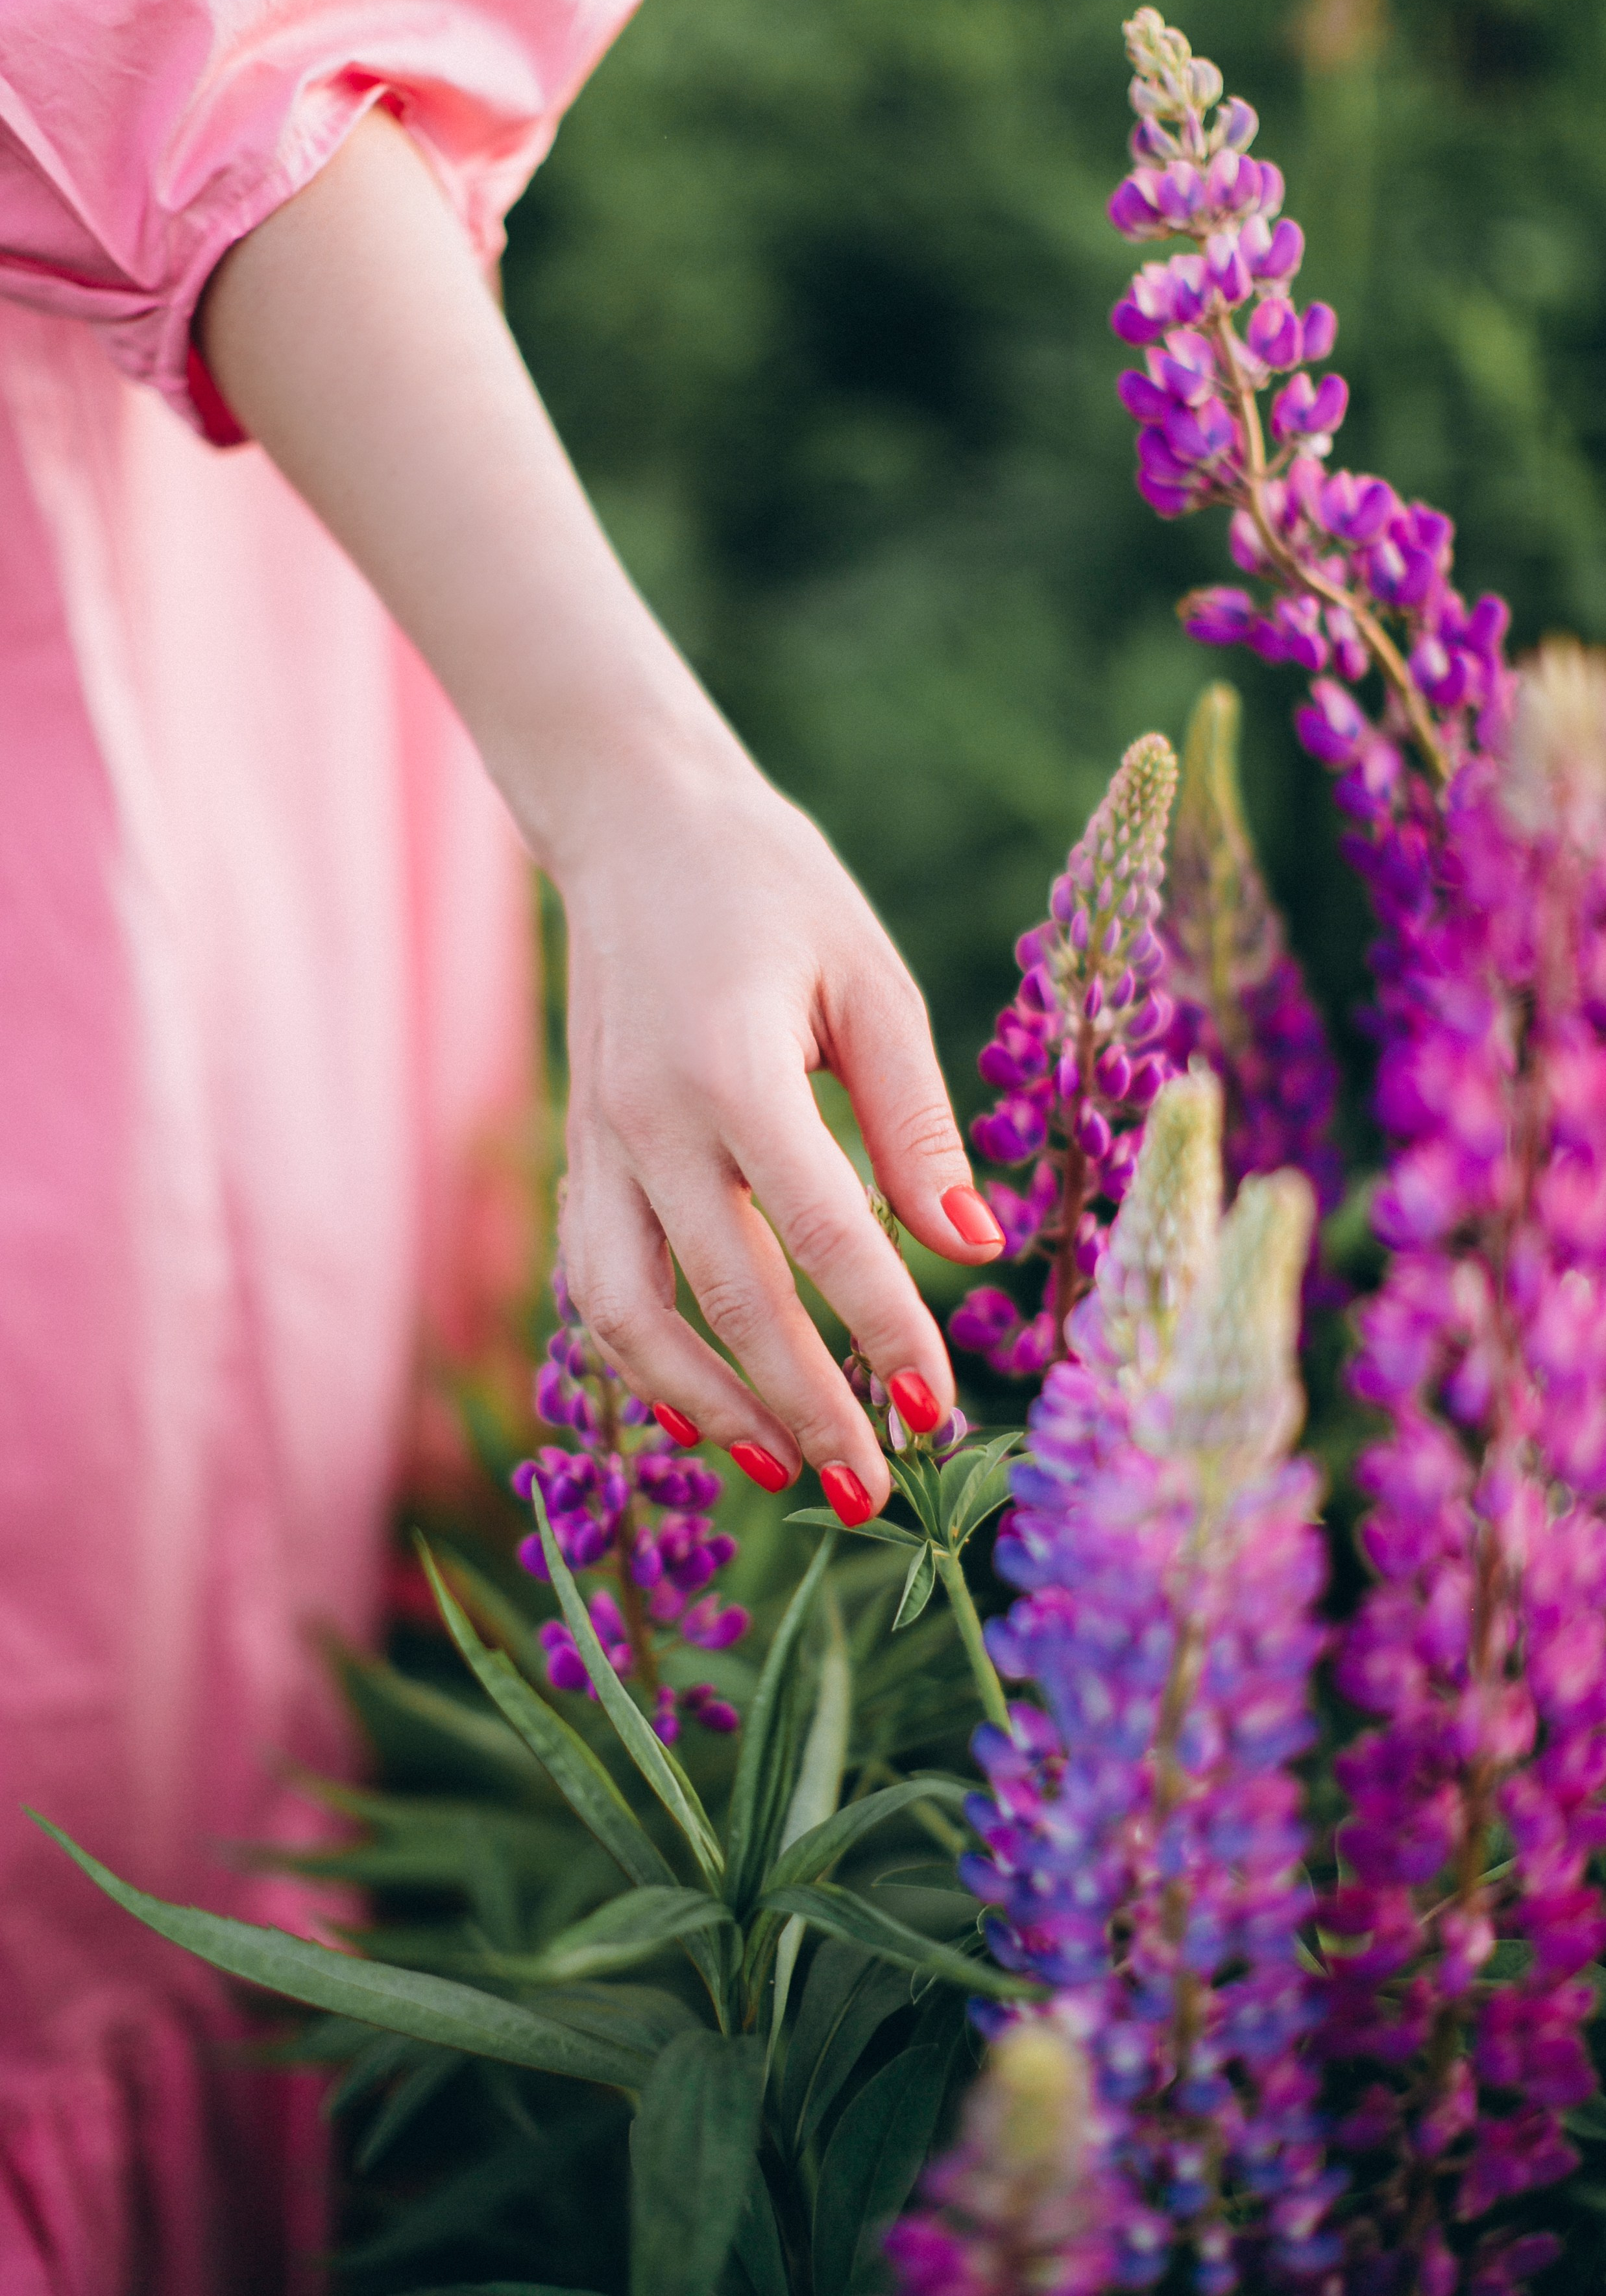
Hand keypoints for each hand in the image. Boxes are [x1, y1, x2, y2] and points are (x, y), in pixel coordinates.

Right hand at [197, 109, 1002, 1515]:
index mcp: (732, 1069)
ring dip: (707, 1405)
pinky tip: (701, 1409)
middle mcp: (647, 1122)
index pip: (822, 1237)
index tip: (935, 1410)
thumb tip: (973, 1245)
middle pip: (727, 1303)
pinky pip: (596, 1282)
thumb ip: (917, 1118)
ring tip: (782, 1472)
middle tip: (872, 1491)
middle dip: (803, 1408)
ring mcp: (597, 1144)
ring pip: (631, 1317)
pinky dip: (642, 1360)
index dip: (882, 1332)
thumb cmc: (774, 887)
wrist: (632, 821)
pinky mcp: (580, 1154)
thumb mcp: (871, 979)